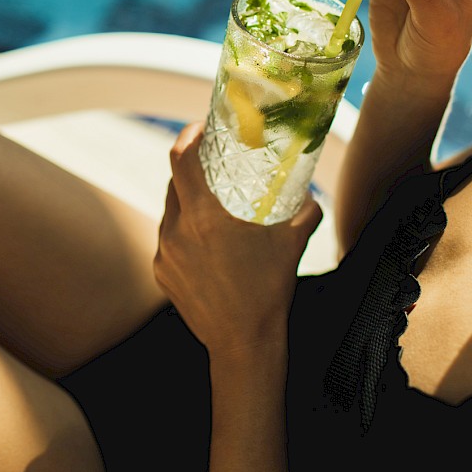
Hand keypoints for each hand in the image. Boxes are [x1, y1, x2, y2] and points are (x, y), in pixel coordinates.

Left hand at [153, 122, 321, 357]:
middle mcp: (176, 230)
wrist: (244, 342)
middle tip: (212, 164)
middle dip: (191, 169)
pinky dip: (184, 232)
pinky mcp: (161, 272)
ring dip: (188, 202)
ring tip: (212, 206)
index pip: (180, 158)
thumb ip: (304, 208)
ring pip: (171, 211)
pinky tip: (207, 243)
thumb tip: (310, 190)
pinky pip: (169, 239)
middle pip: (174, 182)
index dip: (187, 136)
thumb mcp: (293, 242)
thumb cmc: (269, 289)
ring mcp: (164, 252)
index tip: (199, 128)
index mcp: (204, 216)